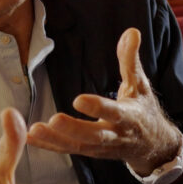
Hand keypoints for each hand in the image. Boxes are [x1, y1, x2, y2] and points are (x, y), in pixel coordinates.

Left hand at [27, 28, 182, 175]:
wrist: (152, 145)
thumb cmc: (143, 110)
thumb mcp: (140, 85)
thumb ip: (130, 60)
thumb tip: (131, 32)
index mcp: (128, 117)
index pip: (113, 112)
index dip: (97, 107)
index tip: (78, 100)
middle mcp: (115, 135)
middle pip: (94, 135)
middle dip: (73, 129)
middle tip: (53, 120)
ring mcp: (101, 147)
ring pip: (78, 146)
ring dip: (55, 140)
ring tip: (35, 130)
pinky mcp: (89, 151)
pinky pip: (68, 150)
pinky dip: (49, 145)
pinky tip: (30, 137)